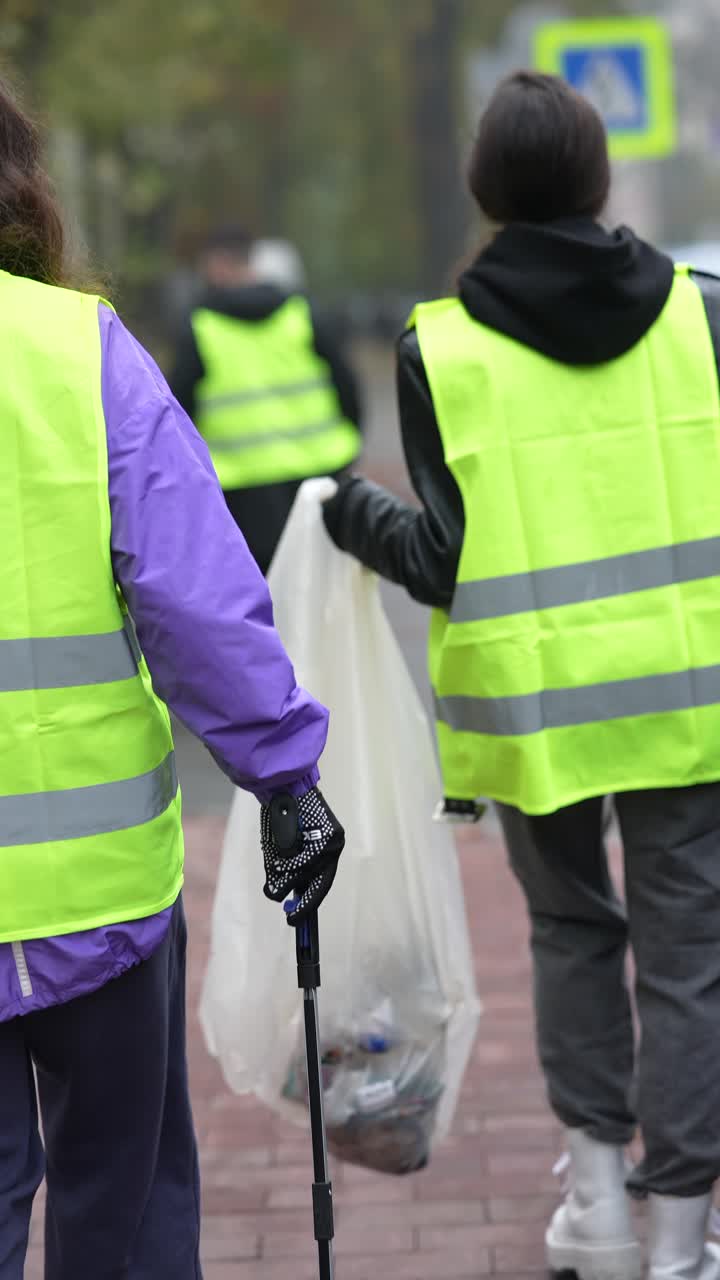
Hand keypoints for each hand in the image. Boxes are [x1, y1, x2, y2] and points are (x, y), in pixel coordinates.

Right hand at [261, 787, 344, 925]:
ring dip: (283, 880)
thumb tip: (282, 893)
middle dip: (305, 904)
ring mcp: (330, 843)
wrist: (283, 783)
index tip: (294, 917)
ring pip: (305, 876)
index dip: (308, 900)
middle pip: (320, 885)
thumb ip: (286, 866)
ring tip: (272, 877)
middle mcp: (332, 847)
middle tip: (290, 919)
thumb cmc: (280, 813)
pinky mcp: (324, 838)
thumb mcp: (284, 844)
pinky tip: (277, 856)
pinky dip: (283, 864)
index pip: (320, 881)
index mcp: (326, 847)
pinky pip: (299, 863)